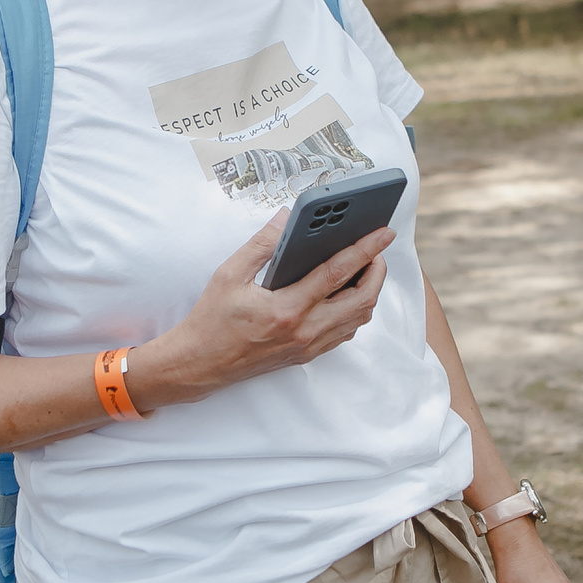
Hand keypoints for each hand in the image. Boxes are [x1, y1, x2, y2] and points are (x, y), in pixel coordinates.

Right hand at [132, 212, 393, 406]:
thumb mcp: (229, 274)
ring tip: (365, 267)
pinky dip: (354, 310)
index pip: (337, 274)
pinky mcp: (306, 355)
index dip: (364, 250)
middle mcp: (304, 331)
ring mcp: (308, 346)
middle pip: (362, 300)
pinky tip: (346, 293)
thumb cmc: (212, 320)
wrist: (200, 364)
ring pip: (357, 319)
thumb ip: (262, 244)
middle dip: (377, 271)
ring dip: (368, 291)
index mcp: (287, 309)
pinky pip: (344, 332)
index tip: (382, 233)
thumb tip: (287, 219)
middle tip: (376, 249)